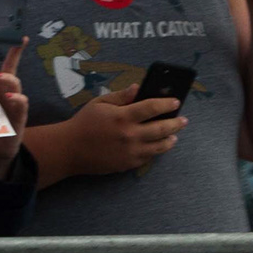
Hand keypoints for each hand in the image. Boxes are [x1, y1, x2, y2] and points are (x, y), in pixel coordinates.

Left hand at [0, 42, 28, 171]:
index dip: (1, 59)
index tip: (10, 45)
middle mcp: (5, 91)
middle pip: (8, 71)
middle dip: (4, 65)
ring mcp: (14, 102)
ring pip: (15, 84)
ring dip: (8, 80)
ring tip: (0, 79)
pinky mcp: (20, 114)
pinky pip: (21, 103)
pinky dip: (17, 98)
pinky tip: (10, 97)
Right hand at [69, 84, 185, 174]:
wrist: (68, 149)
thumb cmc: (84, 123)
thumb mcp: (100, 103)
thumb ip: (122, 96)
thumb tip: (139, 87)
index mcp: (123, 117)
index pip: (152, 107)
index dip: (167, 104)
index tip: (176, 102)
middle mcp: (129, 135)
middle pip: (162, 128)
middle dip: (176, 123)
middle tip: (184, 120)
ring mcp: (130, 151)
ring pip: (159, 146)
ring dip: (170, 140)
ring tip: (174, 136)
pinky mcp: (127, 164)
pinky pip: (148, 158)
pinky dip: (155, 151)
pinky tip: (157, 146)